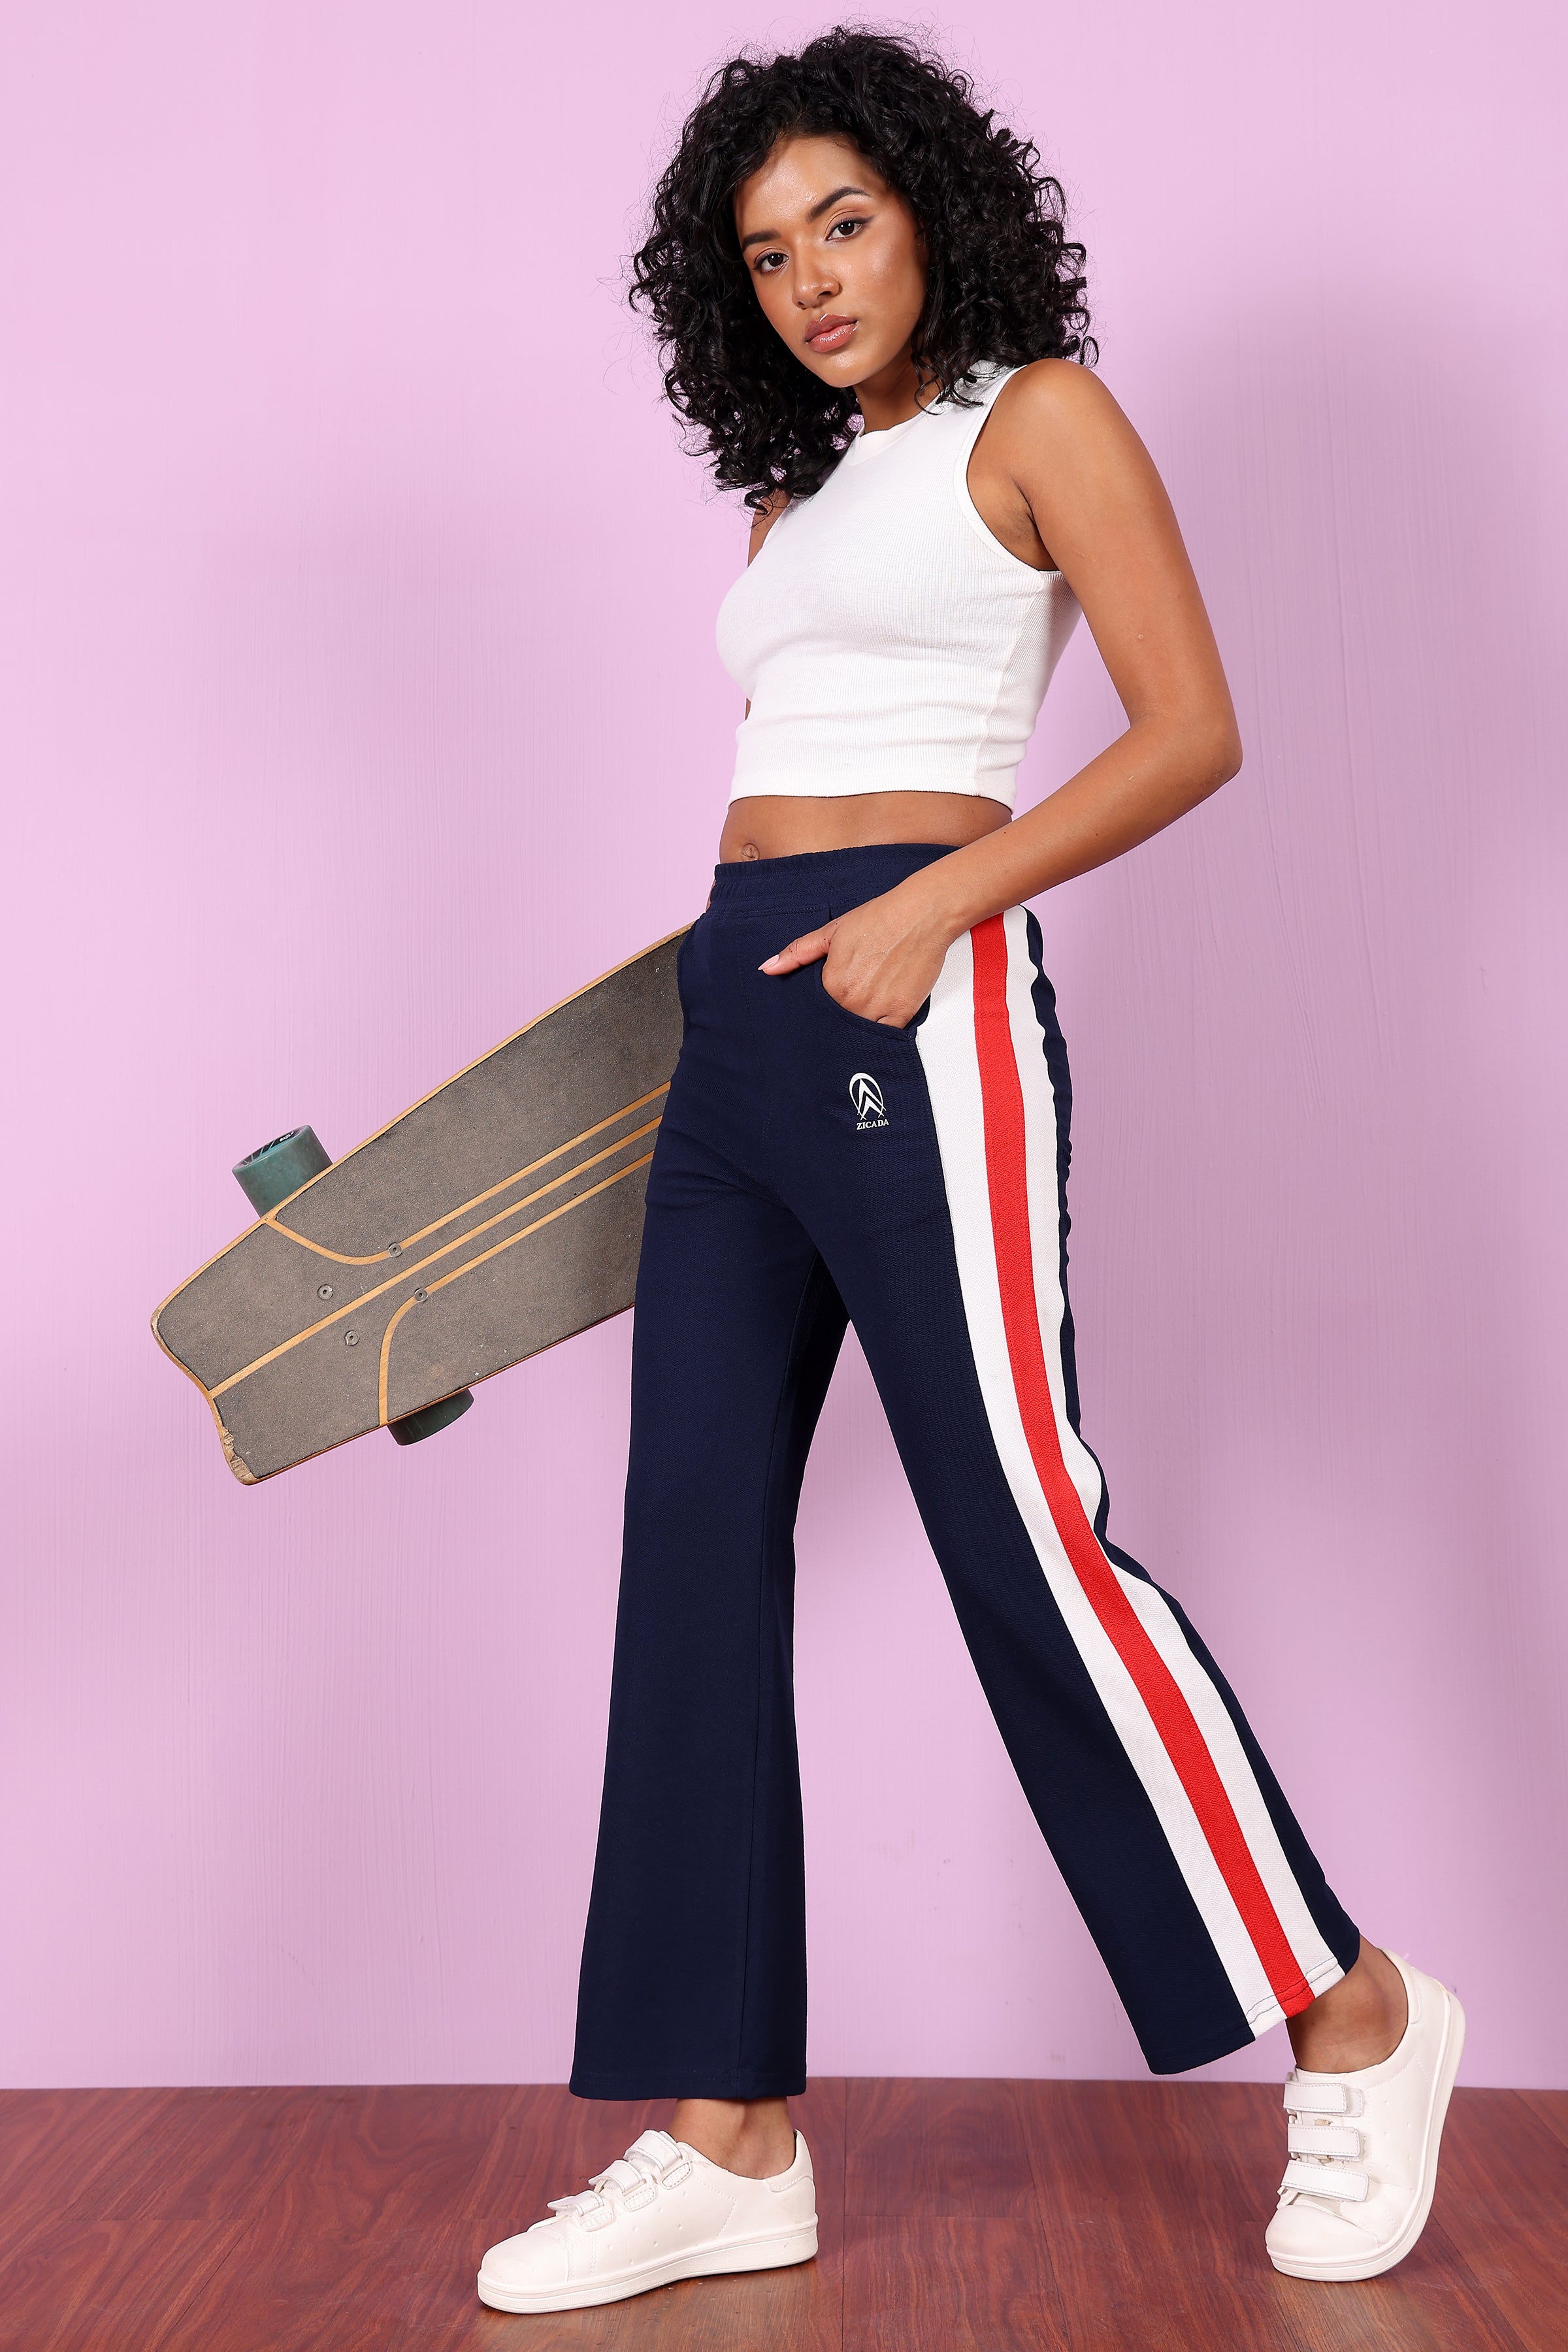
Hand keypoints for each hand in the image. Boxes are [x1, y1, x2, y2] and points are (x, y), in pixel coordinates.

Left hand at [759, 881, 957, 1027]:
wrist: (923, 914)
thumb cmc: (880, 918)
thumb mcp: (832, 931)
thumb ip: (798, 952)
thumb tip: (768, 968)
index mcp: (832, 983)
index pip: (815, 1013)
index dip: (815, 1014)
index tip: (818, 1011)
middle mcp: (853, 1001)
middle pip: (837, 1026)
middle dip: (835, 1024)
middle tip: (840, 1015)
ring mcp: (878, 1009)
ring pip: (859, 1034)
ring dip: (856, 1031)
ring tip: (859, 1015)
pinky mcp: (902, 1013)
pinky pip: (885, 1036)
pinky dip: (880, 1033)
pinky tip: (877, 1020)